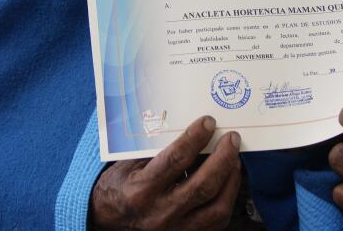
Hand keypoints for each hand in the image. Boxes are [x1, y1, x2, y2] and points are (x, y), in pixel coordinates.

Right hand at [89, 116, 241, 230]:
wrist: (108, 222)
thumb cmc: (119, 187)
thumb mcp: (127, 164)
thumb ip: (154, 148)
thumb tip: (188, 126)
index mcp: (141, 190)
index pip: (175, 160)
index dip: (196, 138)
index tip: (209, 122)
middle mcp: (160, 213)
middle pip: (203, 185)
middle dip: (223, 158)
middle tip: (232, 138)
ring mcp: (175, 229)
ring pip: (217, 207)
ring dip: (231, 179)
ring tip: (234, 158)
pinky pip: (217, 221)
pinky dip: (227, 198)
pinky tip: (229, 180)